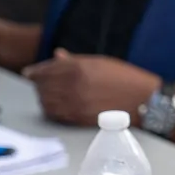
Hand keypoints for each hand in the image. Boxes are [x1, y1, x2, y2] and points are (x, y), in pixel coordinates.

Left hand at [23, 49, 158, 125]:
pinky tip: (54, 105)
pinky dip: (50, 109)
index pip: (45, 69)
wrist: (144, 101)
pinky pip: (55, 113)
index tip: (30, 73)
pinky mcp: (79, 118)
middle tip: (38, 84)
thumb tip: (57, 56)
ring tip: (46, 95)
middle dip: (38, 84)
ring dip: (43, 97)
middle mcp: (73, 85)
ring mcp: (75, 103)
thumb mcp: (101, 62)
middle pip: (42, 86)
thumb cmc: (126, 79)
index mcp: (78, 68)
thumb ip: (75, 60)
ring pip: (46, 101)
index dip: (35, 71)